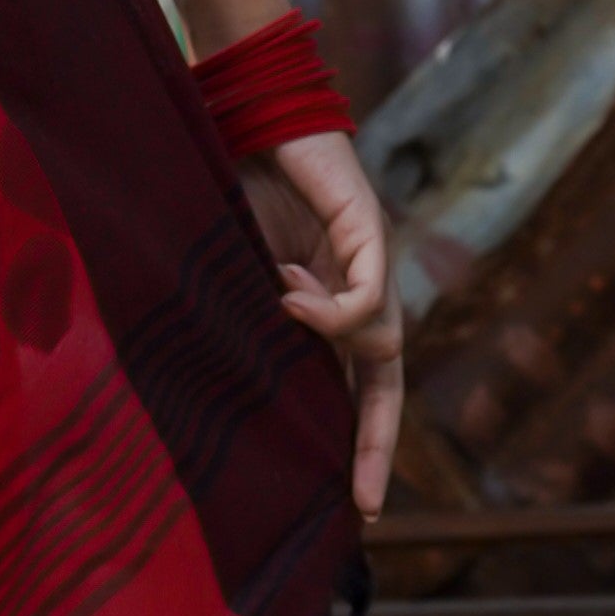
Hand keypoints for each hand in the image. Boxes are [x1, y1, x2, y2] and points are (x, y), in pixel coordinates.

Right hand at [235, 124, 403, 519]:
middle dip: (373, 443)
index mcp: (326, 301)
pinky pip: (368, 295)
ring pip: (381, 340)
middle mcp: (358, 287)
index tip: (354, 505)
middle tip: (362, 501)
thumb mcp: (234, 271)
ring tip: (280, 309)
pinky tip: (288, 293)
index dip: (357, 442)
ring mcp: (370, 260)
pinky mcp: (369, 227)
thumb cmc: (229, 182)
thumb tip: (257, 362)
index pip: (354, 384)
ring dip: (334, 344)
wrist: (247, 110)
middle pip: (384, 380)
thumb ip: (251, 319)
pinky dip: (334, 310)